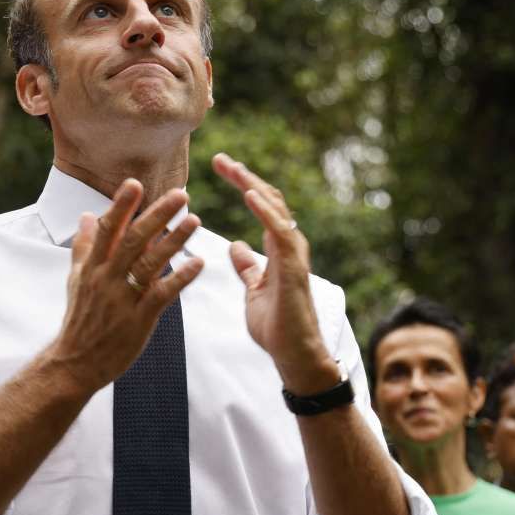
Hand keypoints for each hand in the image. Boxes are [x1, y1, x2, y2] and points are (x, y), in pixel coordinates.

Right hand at [47, 179, 203, 392]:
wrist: (75, 363)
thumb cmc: (79, 318)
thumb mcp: (76, 279)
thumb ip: (84, 246)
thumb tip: (85, 215)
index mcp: (92, 267)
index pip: (107, 230)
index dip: (121, 206)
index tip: (136, 184)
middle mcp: (106, 279)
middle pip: (133, 241)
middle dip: (157, 215)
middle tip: (181, 194)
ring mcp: (123, 300)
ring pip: (150, 264)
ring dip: (174, 241)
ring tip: (195, 220)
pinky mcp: (139, 320)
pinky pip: (162, 295)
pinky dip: (180, 278)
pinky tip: (198, 262)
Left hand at [211, 153, 335, 392]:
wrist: (293, 355)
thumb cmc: (276, 327)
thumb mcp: (253, 290)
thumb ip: (248, 268)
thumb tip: (236, 247)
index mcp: (277, 249)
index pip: (261, 206)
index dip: (243, 183)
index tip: (220, 166)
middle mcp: (288, 246)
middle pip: (268, 200)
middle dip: (244, 176)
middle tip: (220, 159)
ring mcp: (293, 255)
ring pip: (276, 209)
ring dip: (253, 185)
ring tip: (232, 168)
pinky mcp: (292, 267)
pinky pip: (280, 231)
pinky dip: (265, 210)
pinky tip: (249, 194)